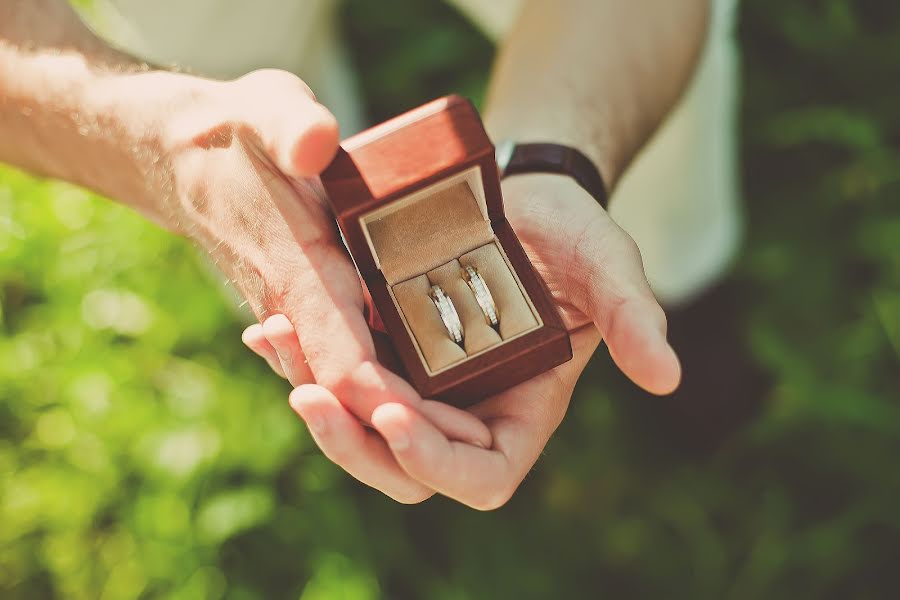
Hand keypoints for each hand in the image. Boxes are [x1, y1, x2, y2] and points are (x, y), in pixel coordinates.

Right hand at [138, 68, 493, 501]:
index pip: (340, 355)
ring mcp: (303, 314)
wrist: (187, 159)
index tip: (427, 418)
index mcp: (296, 271)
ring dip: (399, 406)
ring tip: (467, 426)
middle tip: (474, 436)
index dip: (382, 395)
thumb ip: (290, 128)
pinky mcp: (312, 308)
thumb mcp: (264, 113)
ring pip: (352, 379)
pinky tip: (433, 387)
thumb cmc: (234, 137)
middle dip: (404, 416)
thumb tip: (315, 143)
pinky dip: (385, 377)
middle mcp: (298, 307)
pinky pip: (350, 355)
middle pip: (353, 385)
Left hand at [244, 173, 680, 508]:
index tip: (397, 417)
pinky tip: (265, 326)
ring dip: (316, 400)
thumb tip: (668, 377)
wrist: (521, 190)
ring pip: (357, 425)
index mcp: (519, 413)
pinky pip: (334, 373)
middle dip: (355, 442)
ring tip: (279, 348)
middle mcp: (463, 411)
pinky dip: (299, 356)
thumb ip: (636, 317)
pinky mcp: (382, 348)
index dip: (437, 464)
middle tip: (310, 395)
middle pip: (401, 466)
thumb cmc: (570, 230)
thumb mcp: (607, 264)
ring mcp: (418, 384)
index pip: (480, 477)